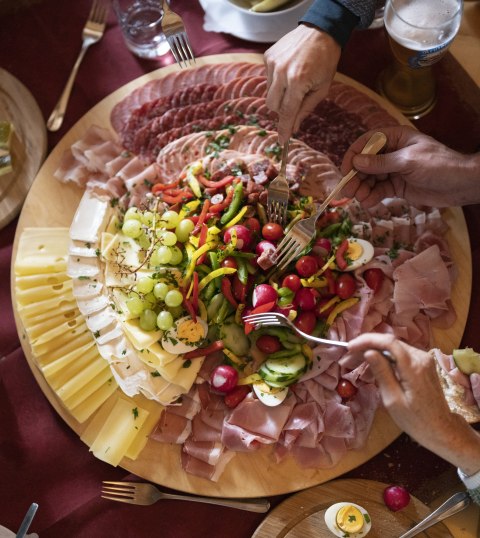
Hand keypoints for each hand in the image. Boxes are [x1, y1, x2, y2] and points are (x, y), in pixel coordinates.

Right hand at [264, 24, 339, 143]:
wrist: (320, 31)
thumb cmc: (325, 61)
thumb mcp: (321, 89)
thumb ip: (306, 109)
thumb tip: (294, 128)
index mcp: (298, 82)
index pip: (286, 113)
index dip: (284, 129)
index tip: (281, 141)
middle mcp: (281, 73)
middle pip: (272, 106)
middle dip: (282, 109)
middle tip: (295, 100)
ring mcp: (272, 63)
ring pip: (269, 93)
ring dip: (280, 93)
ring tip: (294, 80)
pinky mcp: (267, 57)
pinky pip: (268, 79)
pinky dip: (277, 80)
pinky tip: (289, 70)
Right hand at [340, 126, 479, 207]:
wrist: (461, 185)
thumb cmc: (439, 166)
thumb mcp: (408, 162)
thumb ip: (382, 163)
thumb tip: (356, 162)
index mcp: (396, 138)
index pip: (367, 143)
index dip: (354, 155)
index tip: (346, 170)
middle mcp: (392, 153)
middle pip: (365, 163)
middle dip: (356, 177)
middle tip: (349, 191)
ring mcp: (394, 171)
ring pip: (370, 179)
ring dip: (362, 188)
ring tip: (360, 199)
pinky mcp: (397, 187)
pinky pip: (379, 191)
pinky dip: (372, 197)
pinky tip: (369, 203)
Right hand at [348, 332, 479, 475]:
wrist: (441, 428)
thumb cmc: (415, 420)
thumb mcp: (393, 400)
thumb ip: (382, 373)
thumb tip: (368, 352)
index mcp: (414, 367)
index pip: (389, 343)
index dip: (367, 341)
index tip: (349, 347)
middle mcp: (421, 357)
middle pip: (389, 343)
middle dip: (366, 347)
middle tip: (347, 358)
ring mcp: (423, 359)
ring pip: (393, 347)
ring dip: (373, 352)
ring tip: (355, 363)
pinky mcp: (422, 363)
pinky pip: (399, 354)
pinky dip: (383, 357)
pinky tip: (371, 366)